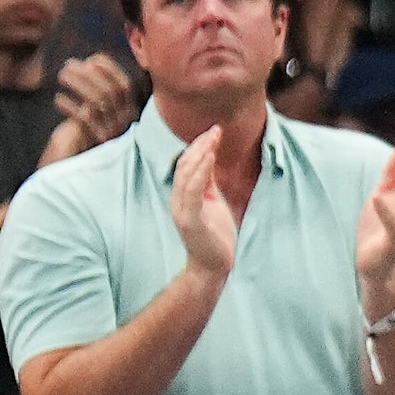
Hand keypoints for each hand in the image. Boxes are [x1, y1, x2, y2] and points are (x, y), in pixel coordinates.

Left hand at [45, 55, 137, 163]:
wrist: (95, 178)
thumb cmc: (96, 138)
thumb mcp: (108, 116)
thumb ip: (105, 95)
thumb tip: (90, 63)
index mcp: (131, 112)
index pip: (125, 85)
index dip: (110, 69)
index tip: (91, 59)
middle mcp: (125, 121)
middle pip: (110, 90)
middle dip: (89, 74)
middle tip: (68, 65)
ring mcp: (112, 131)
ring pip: (97, 101)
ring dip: (78, 84)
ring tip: (61, 76)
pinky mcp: (96, 142)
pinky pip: (84, 120)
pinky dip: (71, 107)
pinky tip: (58, 99)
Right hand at [170, 126, 237, 280]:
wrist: (214, 265)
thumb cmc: (215, 234)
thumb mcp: (212, 201)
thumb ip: (208, 182)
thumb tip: (209, 156)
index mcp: (183, 196)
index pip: (186, 164)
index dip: (198, 146)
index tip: (215, 130)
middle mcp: (178, 201)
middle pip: (184, 166)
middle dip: (200, 146)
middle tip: (216, 130)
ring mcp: (181, 211)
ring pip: (186, 176)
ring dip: (200, 154)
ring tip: (213, 139)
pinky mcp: (190, 221)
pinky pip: (193, 192)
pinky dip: (200, 172)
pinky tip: (210, 158)